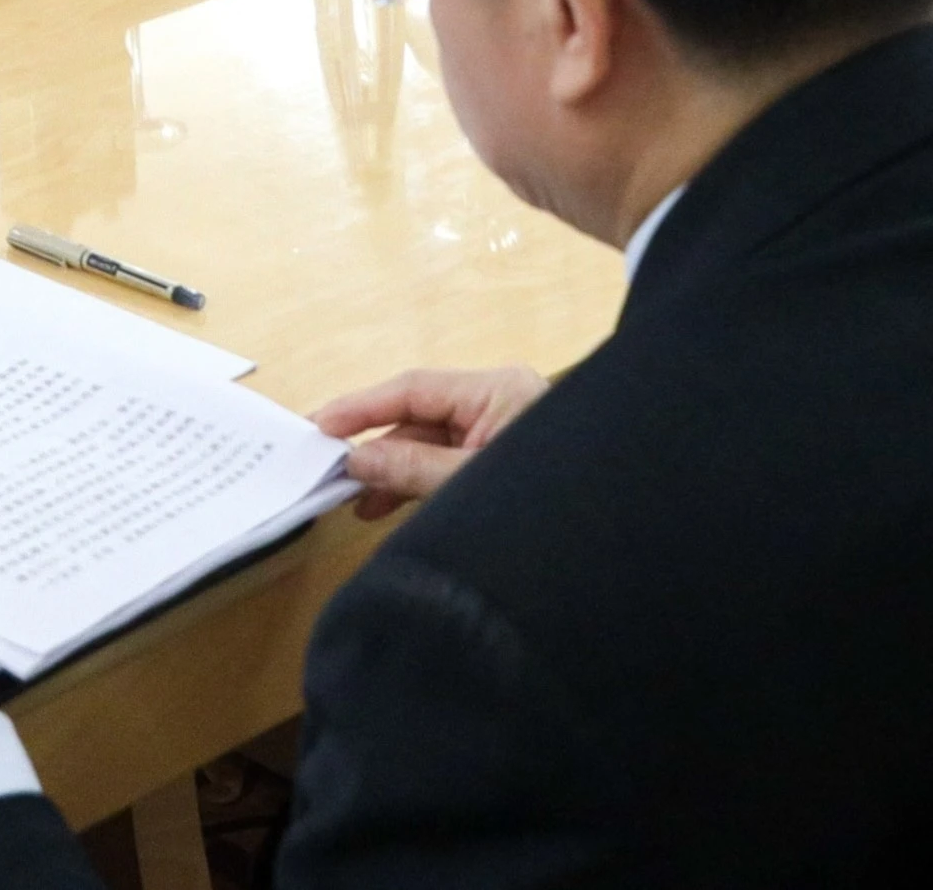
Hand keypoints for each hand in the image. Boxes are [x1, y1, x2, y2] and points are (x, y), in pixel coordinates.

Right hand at [315, 364, 547, 519]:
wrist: (612, 542)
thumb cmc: (550, 505)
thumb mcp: (468, 484)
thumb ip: (411, 469)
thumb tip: (358, 460)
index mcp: (499, 390)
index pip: (414, 388)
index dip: (362, 406)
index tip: (320, 425)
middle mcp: (500, 402)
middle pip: (420, 415)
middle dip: (375, 445)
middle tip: (328, 468)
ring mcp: (502, 432)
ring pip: (431, 444)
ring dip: (392, 470)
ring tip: (354, 501)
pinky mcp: (501, 463)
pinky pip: (445, 464)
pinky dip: (414, 484)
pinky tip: (385, 507)